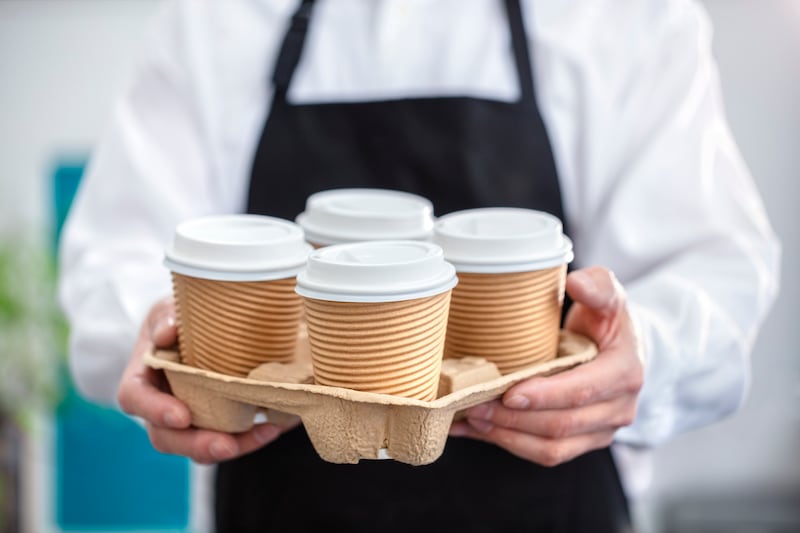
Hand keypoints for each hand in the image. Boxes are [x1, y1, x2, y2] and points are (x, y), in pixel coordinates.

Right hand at [117, 297, 297, 463]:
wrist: (205, 322)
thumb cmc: (180, 316)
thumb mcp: (170, 307)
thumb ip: (166, 317)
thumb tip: (166, 332)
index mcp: (142, 375)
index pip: (134, 397)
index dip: (154, 410)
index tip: (182, 416)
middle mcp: (160, 403)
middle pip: (166, 436)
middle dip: (196, 445)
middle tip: (226, 446)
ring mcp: (187, 417)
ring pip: (199, 445)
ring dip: (231, 447)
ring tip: (263, 435)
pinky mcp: (214, 421)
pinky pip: (228, 438)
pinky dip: (250, 437)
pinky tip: (274, 426)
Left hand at [449, 266, 642, 465]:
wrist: (621, 350)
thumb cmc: (607, 321)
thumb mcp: (608, 294)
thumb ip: (597, 285)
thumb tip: (577, 282)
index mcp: (625, 372)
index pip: (581, 391)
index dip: (545, 395)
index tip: (509, 392)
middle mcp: (618, 409)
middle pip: (561, 425)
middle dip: (514, 418)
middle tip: (475, 404)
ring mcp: (601, 431)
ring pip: (551, 448)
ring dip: (507, 436)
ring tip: (472, 418)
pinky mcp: (582, 442)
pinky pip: (545, 454)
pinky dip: (508, 443)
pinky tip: (477, 430)